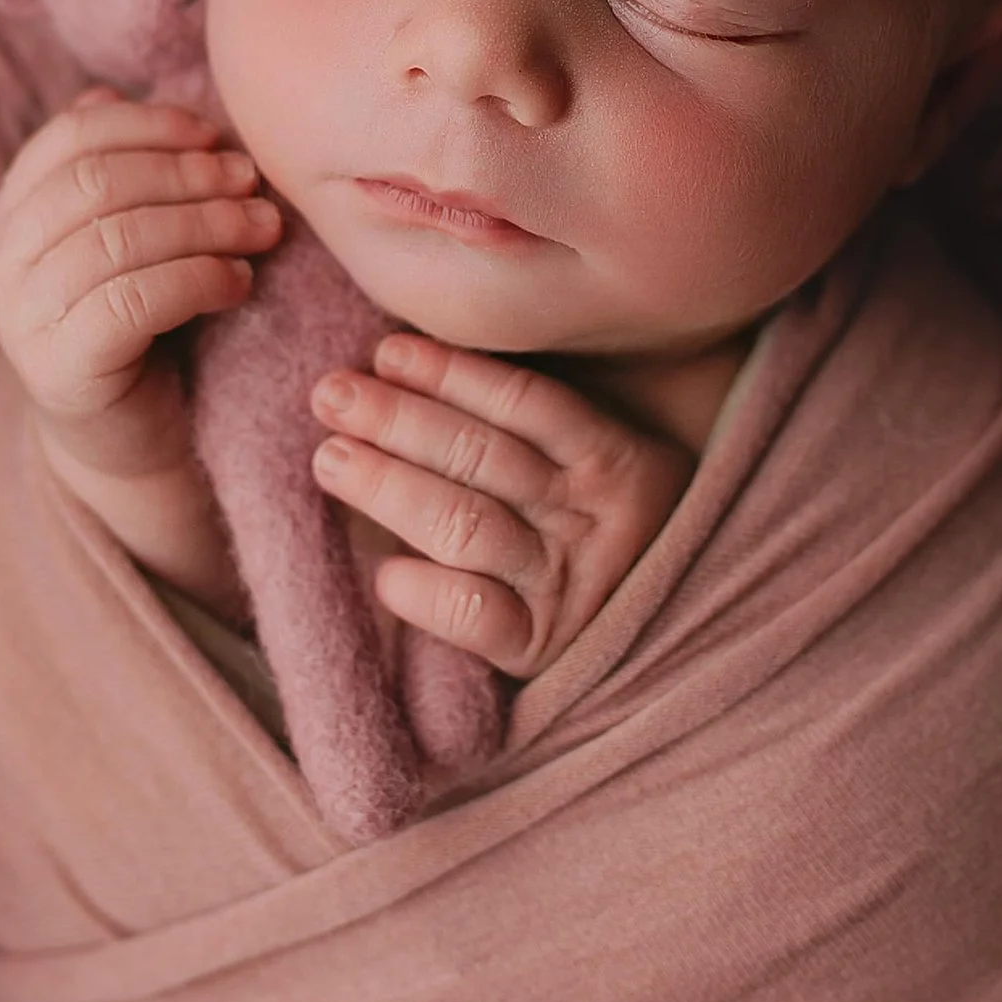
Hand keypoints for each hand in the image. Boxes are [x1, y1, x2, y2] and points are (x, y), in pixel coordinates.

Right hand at [0, 89, 280, 488]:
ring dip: (206, 225)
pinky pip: (136, 300)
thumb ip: (117, 175)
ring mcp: (21, 320)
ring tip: (263, 230)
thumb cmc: (141, 327)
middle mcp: (0, 264)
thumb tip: (109, 91)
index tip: (213, 135)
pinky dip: (200, 279)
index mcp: (11, 216)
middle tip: (252, 182)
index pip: (69, 139)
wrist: (131, 442)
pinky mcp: (60, 369)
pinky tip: (239, 283)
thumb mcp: (125, 241)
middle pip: (96, 184)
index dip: (147, 125)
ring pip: (120, 240)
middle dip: (186, 175)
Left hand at [307, 334, 694, 678]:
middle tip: (331, 394)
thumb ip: (533, 431)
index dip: (450, 373)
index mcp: (615, 458)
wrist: (670, 635)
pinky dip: (422, 589)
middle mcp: (593, 517)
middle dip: (397, 419)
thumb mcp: (599, 470)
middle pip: (483, 456)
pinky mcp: (539, 647)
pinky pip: (472, 612)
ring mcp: (566, 584)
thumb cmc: (606, 533)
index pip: (525, 401)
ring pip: (466, 525)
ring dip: (388, 486)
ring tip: (331, 459)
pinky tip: (384, 573)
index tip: (387, 353)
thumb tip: (407, 377)